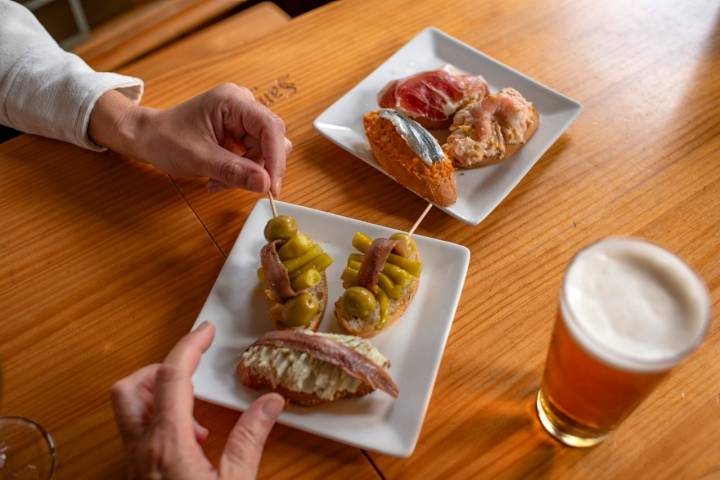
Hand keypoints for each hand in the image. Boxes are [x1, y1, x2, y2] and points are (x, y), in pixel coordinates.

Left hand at [90, 84, 290, 194]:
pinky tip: (219, 178)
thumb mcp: (199, 159)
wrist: (148, 137)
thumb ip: (234, 171)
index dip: (275, 158)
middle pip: (271, 141)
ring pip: (265, 152)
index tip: (271, 187)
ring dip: (247, 173)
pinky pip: (254, 156)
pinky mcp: (240, 132)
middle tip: (234, 185)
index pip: (270, 127)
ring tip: (218, 182)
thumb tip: (265, 184)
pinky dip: (241, 172)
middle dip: (257, 168)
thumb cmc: (165, 140)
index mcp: (233, 101)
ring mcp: (242, 119)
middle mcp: (243, 105)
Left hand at [111, 321, 284, 478]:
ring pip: (128, 410)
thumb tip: (269, 401)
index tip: (207, 330)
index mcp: (168, 444)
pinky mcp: (137, 475)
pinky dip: (159, 421)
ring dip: (157, 397)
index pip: (171, 377)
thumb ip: (250, 439)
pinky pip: (137, 434)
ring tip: (196, 416)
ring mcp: (135, 464)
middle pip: (129, 388)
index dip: (189, 346)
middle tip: (191, 373)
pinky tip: (191, 443)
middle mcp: (142, 449)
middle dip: (159, 370)